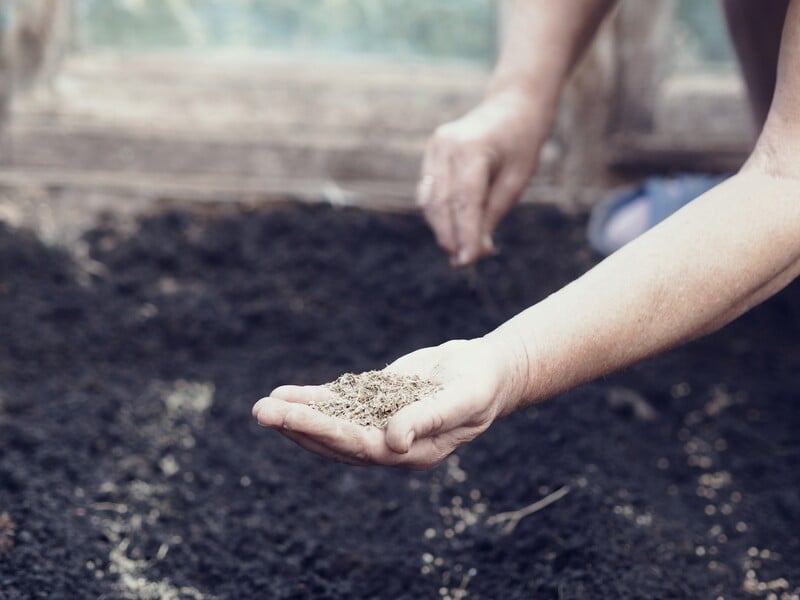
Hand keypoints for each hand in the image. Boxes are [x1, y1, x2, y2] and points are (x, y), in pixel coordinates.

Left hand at [252, 337, 523, 468]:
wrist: (486, 372)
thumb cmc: (480, 385)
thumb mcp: (463, 399)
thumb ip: (429, 419)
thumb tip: (393, 442)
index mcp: (412, 452)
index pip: (360, 446)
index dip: (325, 432)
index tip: (292, 419)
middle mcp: (390, 445)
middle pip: (336, 440)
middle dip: (298, 426)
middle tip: (260, 413)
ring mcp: (380, 425)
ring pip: (331, 425)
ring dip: (296, 417)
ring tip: (261, 407)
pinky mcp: (375, 404)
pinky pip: (338, 405)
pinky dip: (311, 400)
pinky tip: (285, 393)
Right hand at [418, 88, 547, 266]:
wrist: (512, 105)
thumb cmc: (521, 143)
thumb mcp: (516, 181)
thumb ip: (493, 214)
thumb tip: (476, 250)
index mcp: (471, 149)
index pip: (463, 202)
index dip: (464, 235)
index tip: (468, 262)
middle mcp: (445, 147)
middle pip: (441, 204)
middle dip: (450, 237)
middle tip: (464, 262)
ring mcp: (434, 148)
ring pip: (430, 201)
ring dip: (443, 229)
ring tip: (461, 251)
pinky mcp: (431, 154)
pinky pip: (430, 192)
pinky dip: (440, 214)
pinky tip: (455, 230)